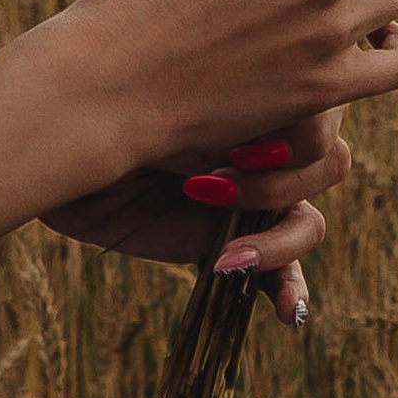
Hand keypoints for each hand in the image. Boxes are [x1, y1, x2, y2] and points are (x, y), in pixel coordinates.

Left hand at [41, 102, 348, 323]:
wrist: (70, 144)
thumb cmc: (116, 97)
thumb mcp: (176, 88)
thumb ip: (235, 88)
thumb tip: (294, 91)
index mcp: (266, 86)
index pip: (323, 102)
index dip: (299, 123)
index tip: (237, 139)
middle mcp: (268, 139)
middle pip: (328, 162)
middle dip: (277, 179)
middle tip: (208, 184)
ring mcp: (256, 192)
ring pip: (309, 219)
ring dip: (275, 237)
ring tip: (226, 253)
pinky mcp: (237, 241)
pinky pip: (285, 269)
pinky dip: (290, 287)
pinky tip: (288, 311)